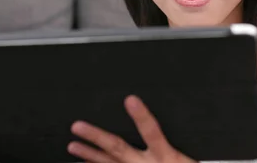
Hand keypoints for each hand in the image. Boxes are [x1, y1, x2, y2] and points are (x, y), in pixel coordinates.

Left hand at [68, 95, 196, 162]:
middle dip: (97, 137)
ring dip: (88, 155)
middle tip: (77, 126)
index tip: (130, 99)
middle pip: (118, 148)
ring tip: (72, 146)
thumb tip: (155, 120)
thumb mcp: (184, 158)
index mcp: (166, 157)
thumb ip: (169, 142)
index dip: (142, 116)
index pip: (153, 132)